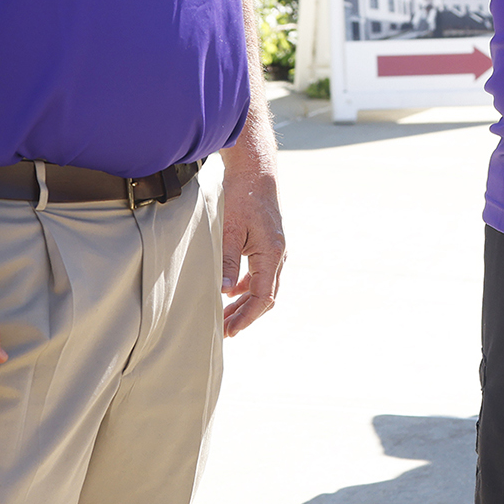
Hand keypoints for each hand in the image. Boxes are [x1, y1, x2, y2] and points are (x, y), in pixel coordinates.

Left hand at [220, 164, 284, 335]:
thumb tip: (226, 291)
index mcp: (272, 254)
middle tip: (225, 331)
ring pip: (265, 287)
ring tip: (227, 316)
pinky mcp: (269, 244)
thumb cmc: (242, 197)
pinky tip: (234, 293)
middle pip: (266, 296)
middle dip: (245, 316)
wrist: (256, 173)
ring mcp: (276, 250)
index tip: (231, 331)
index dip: (247, 317)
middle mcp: (279, 255)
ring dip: (247, 304)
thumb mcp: (230, 230)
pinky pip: (262, 274)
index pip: (263, 297)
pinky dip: (249, 288)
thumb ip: (229, 261)